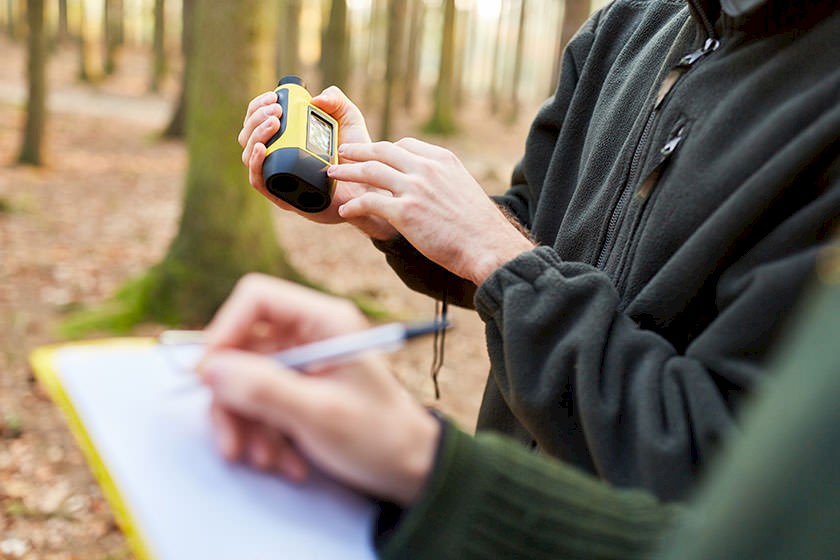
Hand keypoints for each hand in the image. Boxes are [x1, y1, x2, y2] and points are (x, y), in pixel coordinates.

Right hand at [197, 274, 439, 505]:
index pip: (256, 298)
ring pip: (243, 381)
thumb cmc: (379, 436)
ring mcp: (301, 363)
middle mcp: (309, 334)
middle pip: (241, 347)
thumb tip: (208, 368)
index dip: (225, 330)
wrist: (410, 470)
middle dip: (233, 399)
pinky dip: (262, 435)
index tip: (207, 375)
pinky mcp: (295, 390)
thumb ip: (264, 389)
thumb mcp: (320, 415)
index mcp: (324, 321)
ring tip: (269, 461)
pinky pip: (257, 404)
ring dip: (247, 426)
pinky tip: (286, 462)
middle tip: (232, 445)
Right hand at [238, 87, 396, 239]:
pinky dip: (255, 163)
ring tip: (273, 123)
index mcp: (284, 139)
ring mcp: (278, 177)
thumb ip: (336, 100)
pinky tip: (261, 148)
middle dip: (256, 118)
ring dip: (255, 135)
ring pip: (249, 155)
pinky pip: (258, 181)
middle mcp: (276, 157)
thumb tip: (315, 97)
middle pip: (248, 136)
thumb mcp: (349, 120)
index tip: (274, 98)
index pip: (257, 121)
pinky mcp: (282, 196)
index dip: (258, 106)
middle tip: (276, 111)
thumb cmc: (357, 157)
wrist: (369, 187)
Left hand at [330, 139, 535, 284]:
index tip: (373, 154)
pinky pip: (369, 203)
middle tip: (343, 152)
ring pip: (370, 172)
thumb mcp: (462, 188)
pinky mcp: (404, 212)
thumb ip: (441, 180)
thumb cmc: (477, 225)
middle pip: (382, 151)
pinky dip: (354, 205)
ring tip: (333, 174)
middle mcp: (426, 168)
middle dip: (358, 151)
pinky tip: (346, 210)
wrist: (487, 245)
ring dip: (347, 171)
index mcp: (441, 160)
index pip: (405, 145)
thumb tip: (428, 186)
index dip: (384, 149)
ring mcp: (414, 189)